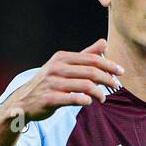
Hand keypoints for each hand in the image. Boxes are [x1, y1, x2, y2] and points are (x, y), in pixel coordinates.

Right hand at [6, 39, 123, 122]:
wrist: (24, 100)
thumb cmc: (50, 82)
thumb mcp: (65, 65)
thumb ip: (85, 55)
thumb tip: (104, 43)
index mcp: (61, 57)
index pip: (92, 59)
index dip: (109, 65)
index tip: (121, 72)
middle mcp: (56, 68)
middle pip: (91, 72)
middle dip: (107, 79)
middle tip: (116, 85)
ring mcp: (52, 83)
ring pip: (85, 86)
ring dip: (99, 93)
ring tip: (103, 98)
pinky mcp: (50, 99)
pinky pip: (73, 99)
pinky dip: (86, 100)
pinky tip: (90, 102)